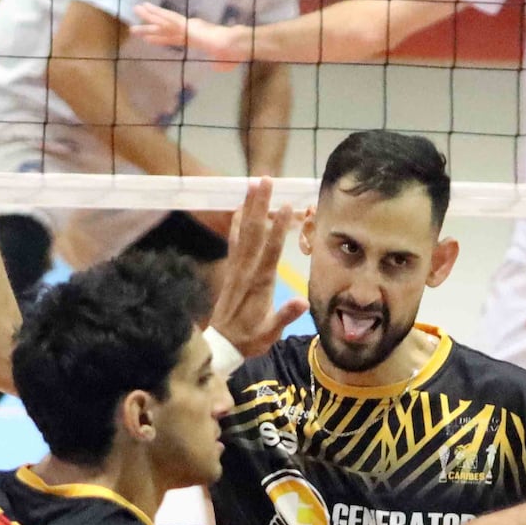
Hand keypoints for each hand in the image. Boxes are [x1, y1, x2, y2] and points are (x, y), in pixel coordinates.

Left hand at [132, 2, 255, 65]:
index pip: (174, 38)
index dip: (161, 38)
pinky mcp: (187, 26)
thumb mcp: (225, 62)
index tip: (149, 37)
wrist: (236, 46)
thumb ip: (220, 64)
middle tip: (135, 20)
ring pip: (164, 21)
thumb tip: (216, 67)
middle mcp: (190, 30)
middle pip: (165, 27)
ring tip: (136, 9)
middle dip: (150, 24)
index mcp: (196, 38)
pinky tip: (146, 8)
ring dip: (149, 16)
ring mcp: (188, 27)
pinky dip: (157, 14)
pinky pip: (168, 20)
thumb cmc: (234, 53)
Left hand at [209, 178, 305, 355]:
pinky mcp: (231, 269)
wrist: (222, 345)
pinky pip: (234, 241)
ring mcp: (237, 268)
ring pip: (244, 231)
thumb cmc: (251, 338)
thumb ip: (285, 315)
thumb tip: (303, 301)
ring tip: (253, 183)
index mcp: (260, 283)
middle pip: (255, 232)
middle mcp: (247, 270)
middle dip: (261, 205)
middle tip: (266, 180)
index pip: (271, 250)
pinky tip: (241, 208)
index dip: (279, 228)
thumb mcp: (270, 332)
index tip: (287, 206)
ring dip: (250, 206)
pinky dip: (238, 222)